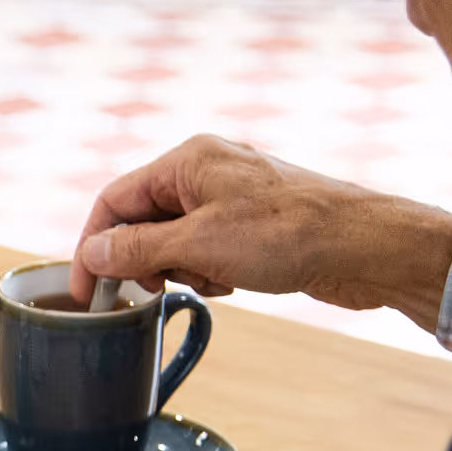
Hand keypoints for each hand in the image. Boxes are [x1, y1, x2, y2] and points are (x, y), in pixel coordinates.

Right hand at [70, 136, 451, 333]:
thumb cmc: (289, 235)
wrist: (365, 247)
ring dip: (182, 268)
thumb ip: (138, 248)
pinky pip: (206, 249)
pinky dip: (210, 270)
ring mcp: (230, 197)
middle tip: (160, 286)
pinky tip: (235, 282)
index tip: (86, 290)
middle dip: (146, 260)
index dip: (93, 245)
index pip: (114, 200)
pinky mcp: (252, 224)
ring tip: (215, 279)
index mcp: (187, 160)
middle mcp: (205, 171)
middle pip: (142, 220)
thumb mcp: (199, 244)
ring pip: (175, 240)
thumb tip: (93, 253)